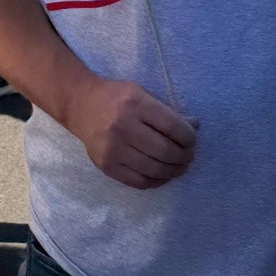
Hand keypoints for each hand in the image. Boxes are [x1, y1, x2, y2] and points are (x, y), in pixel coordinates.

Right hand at [62, 74, 195, 189]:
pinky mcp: (106, 166)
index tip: (192, 140)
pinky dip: (157, 181)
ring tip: (180, 167)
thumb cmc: (116, 97)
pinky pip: (139, 181)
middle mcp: (123, 126)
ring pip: (154, 169)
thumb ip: (166, 111)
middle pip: (165, 150)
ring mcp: (113, 149)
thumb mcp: (141, 93)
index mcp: (134, 103)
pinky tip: (163, 175)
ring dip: (174, 171)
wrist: (80, 104)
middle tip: (189, 156)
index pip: (172, 126)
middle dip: (184, 156)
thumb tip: (195, 126)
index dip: (188, 137)